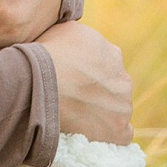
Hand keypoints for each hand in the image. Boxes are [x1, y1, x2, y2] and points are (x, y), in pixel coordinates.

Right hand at [36, 21, 133, 143]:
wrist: (42, 82)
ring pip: (117, 111)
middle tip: (74, 100)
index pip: (106, 65)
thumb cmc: (48, 55)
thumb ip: (83, 38)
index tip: (74, 79)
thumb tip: (82, 43)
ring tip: (77, 119)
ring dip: (103, 114)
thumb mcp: (66, 30)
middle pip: (113, 89)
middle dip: (98, 94)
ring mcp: (123, 106)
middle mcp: (123, 79)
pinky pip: (120, 135)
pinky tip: (93, 135)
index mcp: (112, 54)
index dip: (89, 73)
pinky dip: (109, 135)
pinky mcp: (119, 131)